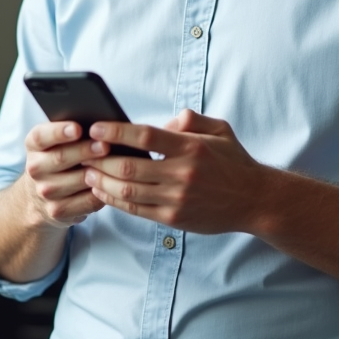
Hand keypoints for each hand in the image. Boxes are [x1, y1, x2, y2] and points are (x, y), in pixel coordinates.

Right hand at [21, 121, 107, 228]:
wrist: (39, 197)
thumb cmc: (57, 159)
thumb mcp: (54, 143)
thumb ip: (70, 132)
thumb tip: (99, 125)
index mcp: (34, 146)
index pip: (41, 136)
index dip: (59, 132)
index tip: (78, 128)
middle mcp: (35, 168)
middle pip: (61, 158)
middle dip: (85, 151)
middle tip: (105, 145)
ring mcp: (45, 192)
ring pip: (78, 180)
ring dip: (98, 172)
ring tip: (115, 163)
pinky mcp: (58, 210)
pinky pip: (87, 201)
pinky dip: (102, 191)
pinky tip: (113, 183)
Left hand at [81, 109, 267, 233]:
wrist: (254, 200)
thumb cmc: (233, 161)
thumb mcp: (219, 129)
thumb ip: (191, 119)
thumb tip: (165, 122)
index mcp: (190, 148)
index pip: (145, 137)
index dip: (116, 132)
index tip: (96, 127)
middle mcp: (182, 174)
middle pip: (129, 167)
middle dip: (101, 160)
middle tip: (84, 151)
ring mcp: (177, 199)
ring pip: (128, 191)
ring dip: (102, 181)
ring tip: (87, 172)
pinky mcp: (174, 218)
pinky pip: (136, 210)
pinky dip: (114, 201)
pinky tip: (103, 191)